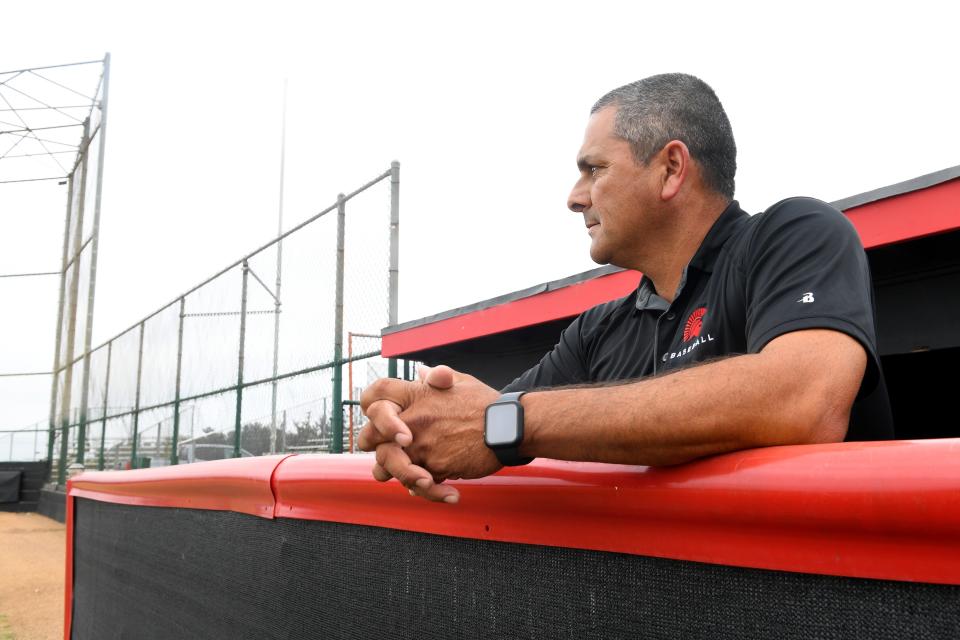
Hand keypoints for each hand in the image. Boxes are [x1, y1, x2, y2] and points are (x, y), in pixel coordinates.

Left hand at [359, 365, 501, 502]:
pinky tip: (441, 489)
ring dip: (397, 474)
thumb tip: (421, 372)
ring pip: (389, 466)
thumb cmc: (486, 405)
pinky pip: (417, 483)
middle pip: (369, 437)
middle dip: (375, 447)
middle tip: (388, 456)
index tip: (379, 421)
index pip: (375, 395)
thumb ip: (436, 378)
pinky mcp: (435, 467)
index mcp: (416, 395)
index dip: (370, 408)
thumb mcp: (460, 381)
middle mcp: (413, 418)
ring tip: (416, 478)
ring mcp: (422, 444)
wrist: (508, 428)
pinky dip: (426, 489)